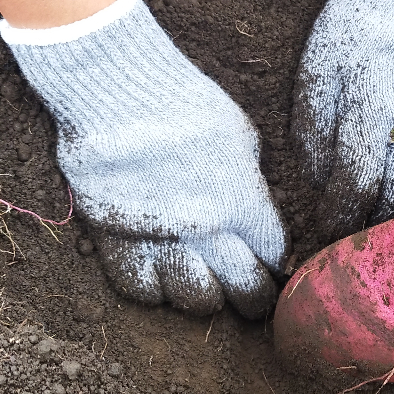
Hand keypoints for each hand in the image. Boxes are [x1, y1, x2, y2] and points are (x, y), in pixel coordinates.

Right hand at [7, 0, 287, 316]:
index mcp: (244, 201)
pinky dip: (154, 290)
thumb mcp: (240, 136)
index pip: (274, 252)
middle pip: (244, 288)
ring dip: (204, 295)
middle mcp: (207, 230)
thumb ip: (249, 181)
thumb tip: (253, 208)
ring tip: (205, 285)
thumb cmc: (186, 103)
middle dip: (255, 296)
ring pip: (194, 299)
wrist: (117, 94)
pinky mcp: (116, 240)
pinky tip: (161, 277)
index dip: (277, 261)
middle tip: (253, 297)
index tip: (275, 265)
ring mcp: (161, 239)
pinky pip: (140, 289)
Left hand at [291, 0, 393, 239]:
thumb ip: (314, 133)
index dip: (341, 220)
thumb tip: (319, 189)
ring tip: (385, 240)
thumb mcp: (317, 71)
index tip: (328, 243)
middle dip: (373, 230)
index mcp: (371, 103)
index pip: (357, 182)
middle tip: (355, 255)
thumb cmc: (354, 30)